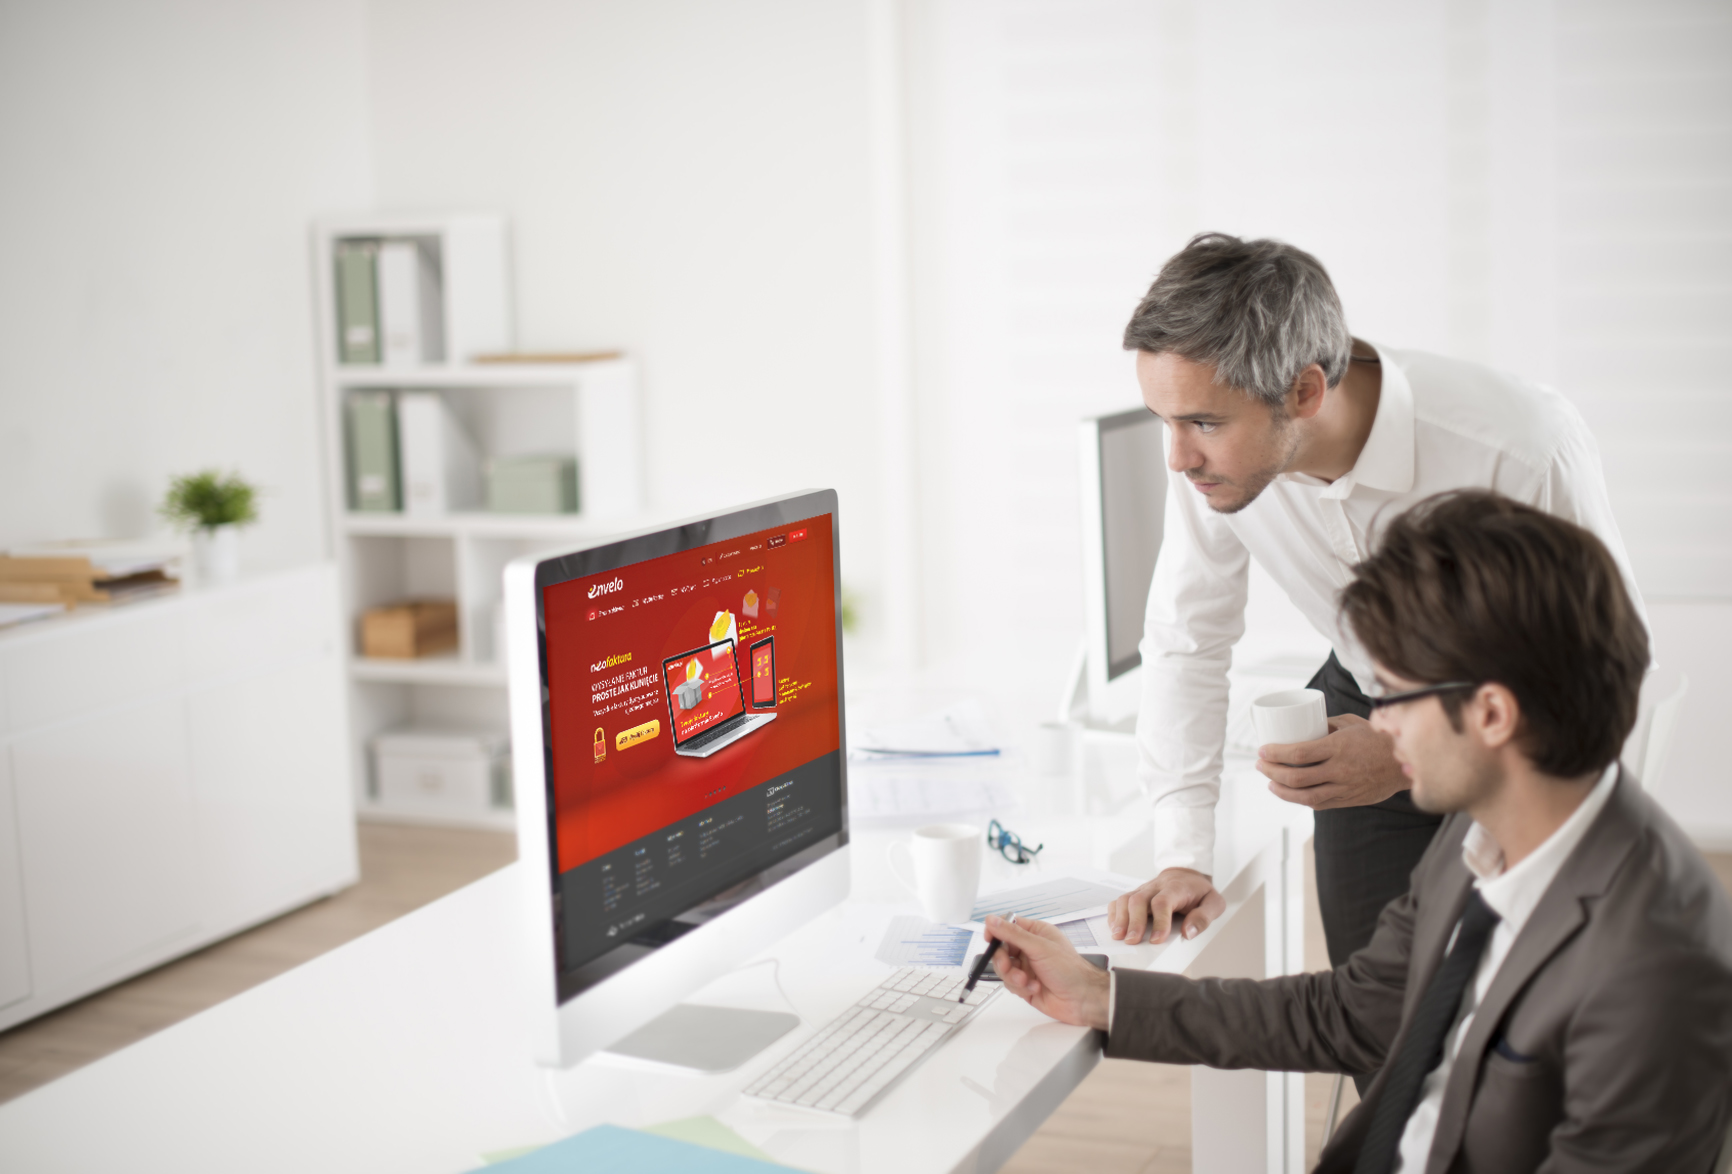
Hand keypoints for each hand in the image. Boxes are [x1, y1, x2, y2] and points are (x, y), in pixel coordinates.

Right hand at [984, 915, 1110, 1029]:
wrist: (1082, 999)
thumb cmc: (1071, 970)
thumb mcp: (1039, 947)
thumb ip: (1013, 934)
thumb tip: (992, 920)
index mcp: (1035, 933)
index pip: (1008, 927)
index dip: (996, 932)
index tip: (989, 938)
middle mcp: (1030, 950)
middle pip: (1001, 950)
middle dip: (1003, 960)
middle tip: (1008, 965)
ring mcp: (1027, 968)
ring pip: (1004, 970)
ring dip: (1013, 977)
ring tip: (1026, 981)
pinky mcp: (1026, 986)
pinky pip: (1011, 985)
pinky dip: (1021, 988)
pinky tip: (1035, 988)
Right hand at [1107, 866, 1224, 944]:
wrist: (1187, 874)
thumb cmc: (1199, 892)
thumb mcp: (1214, 903)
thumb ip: (1203, 918)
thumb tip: (1188, 933)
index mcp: (1176, 888)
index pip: (1162, 902)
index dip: (1159, 921)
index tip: (1157, 939)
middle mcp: (1156, 887)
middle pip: (1139, 900)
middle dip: (1134, 922)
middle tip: (1132, 941)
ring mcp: (1144, 889)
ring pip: (1126, 899)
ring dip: (1120, 918)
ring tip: (1119, 936)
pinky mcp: (1136, 894)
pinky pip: (1119, 900)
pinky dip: (1114, 913)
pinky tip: (1115, 927)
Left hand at [1258, 713, 1405, 809]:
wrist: (1406, 763)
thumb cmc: (1376, 738)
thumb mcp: (1350, 723)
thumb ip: (1325, 724)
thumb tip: (1301, 725)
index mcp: (1338, 747)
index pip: (1299, 754)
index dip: (1276, 754)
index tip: (1261, 750)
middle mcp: (1340, 770)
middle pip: (1296, 777)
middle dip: (1272, 772)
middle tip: (1260, 764)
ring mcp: (1344, 787)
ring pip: (1305, 796)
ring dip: (1281, 790)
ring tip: (1269, 782)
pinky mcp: (1349, 800)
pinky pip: (1319, 803)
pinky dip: (1300, 800)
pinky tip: (1288, 793)